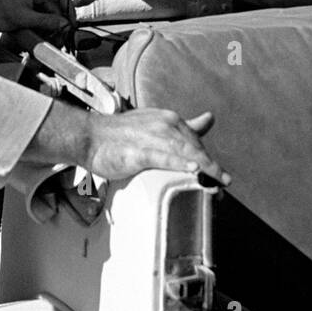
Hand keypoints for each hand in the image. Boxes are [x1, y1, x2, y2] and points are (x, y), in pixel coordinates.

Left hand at [0, 0, 70, 36]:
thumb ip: (46, 20)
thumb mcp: (23, 18)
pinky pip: (36, 9)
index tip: (71, 25)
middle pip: (54, 2)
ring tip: (50, 36)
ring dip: (50, 22)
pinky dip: (40, 20)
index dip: (69, 10)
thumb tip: (64, 24)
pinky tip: (39, 31)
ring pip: (46, 7)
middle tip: (61, 36)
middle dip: (59, 20)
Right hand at [83, 110, 228, 186]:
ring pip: (184, 153)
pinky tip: (192, 168)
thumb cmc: (121, 134)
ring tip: (216, 185)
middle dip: (210, 171)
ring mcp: (151, 137)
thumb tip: (210, 119)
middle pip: (195, 149)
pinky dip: (178, 162)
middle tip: (221, 191)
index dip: (210, 162)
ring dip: (203, 170)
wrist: (89, 137)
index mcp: (171, 120)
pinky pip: (162, 157)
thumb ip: (183, 126)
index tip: (222, 179)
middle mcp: (165, 125)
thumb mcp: (156, 123)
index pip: (197, 143)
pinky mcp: (137, 152)